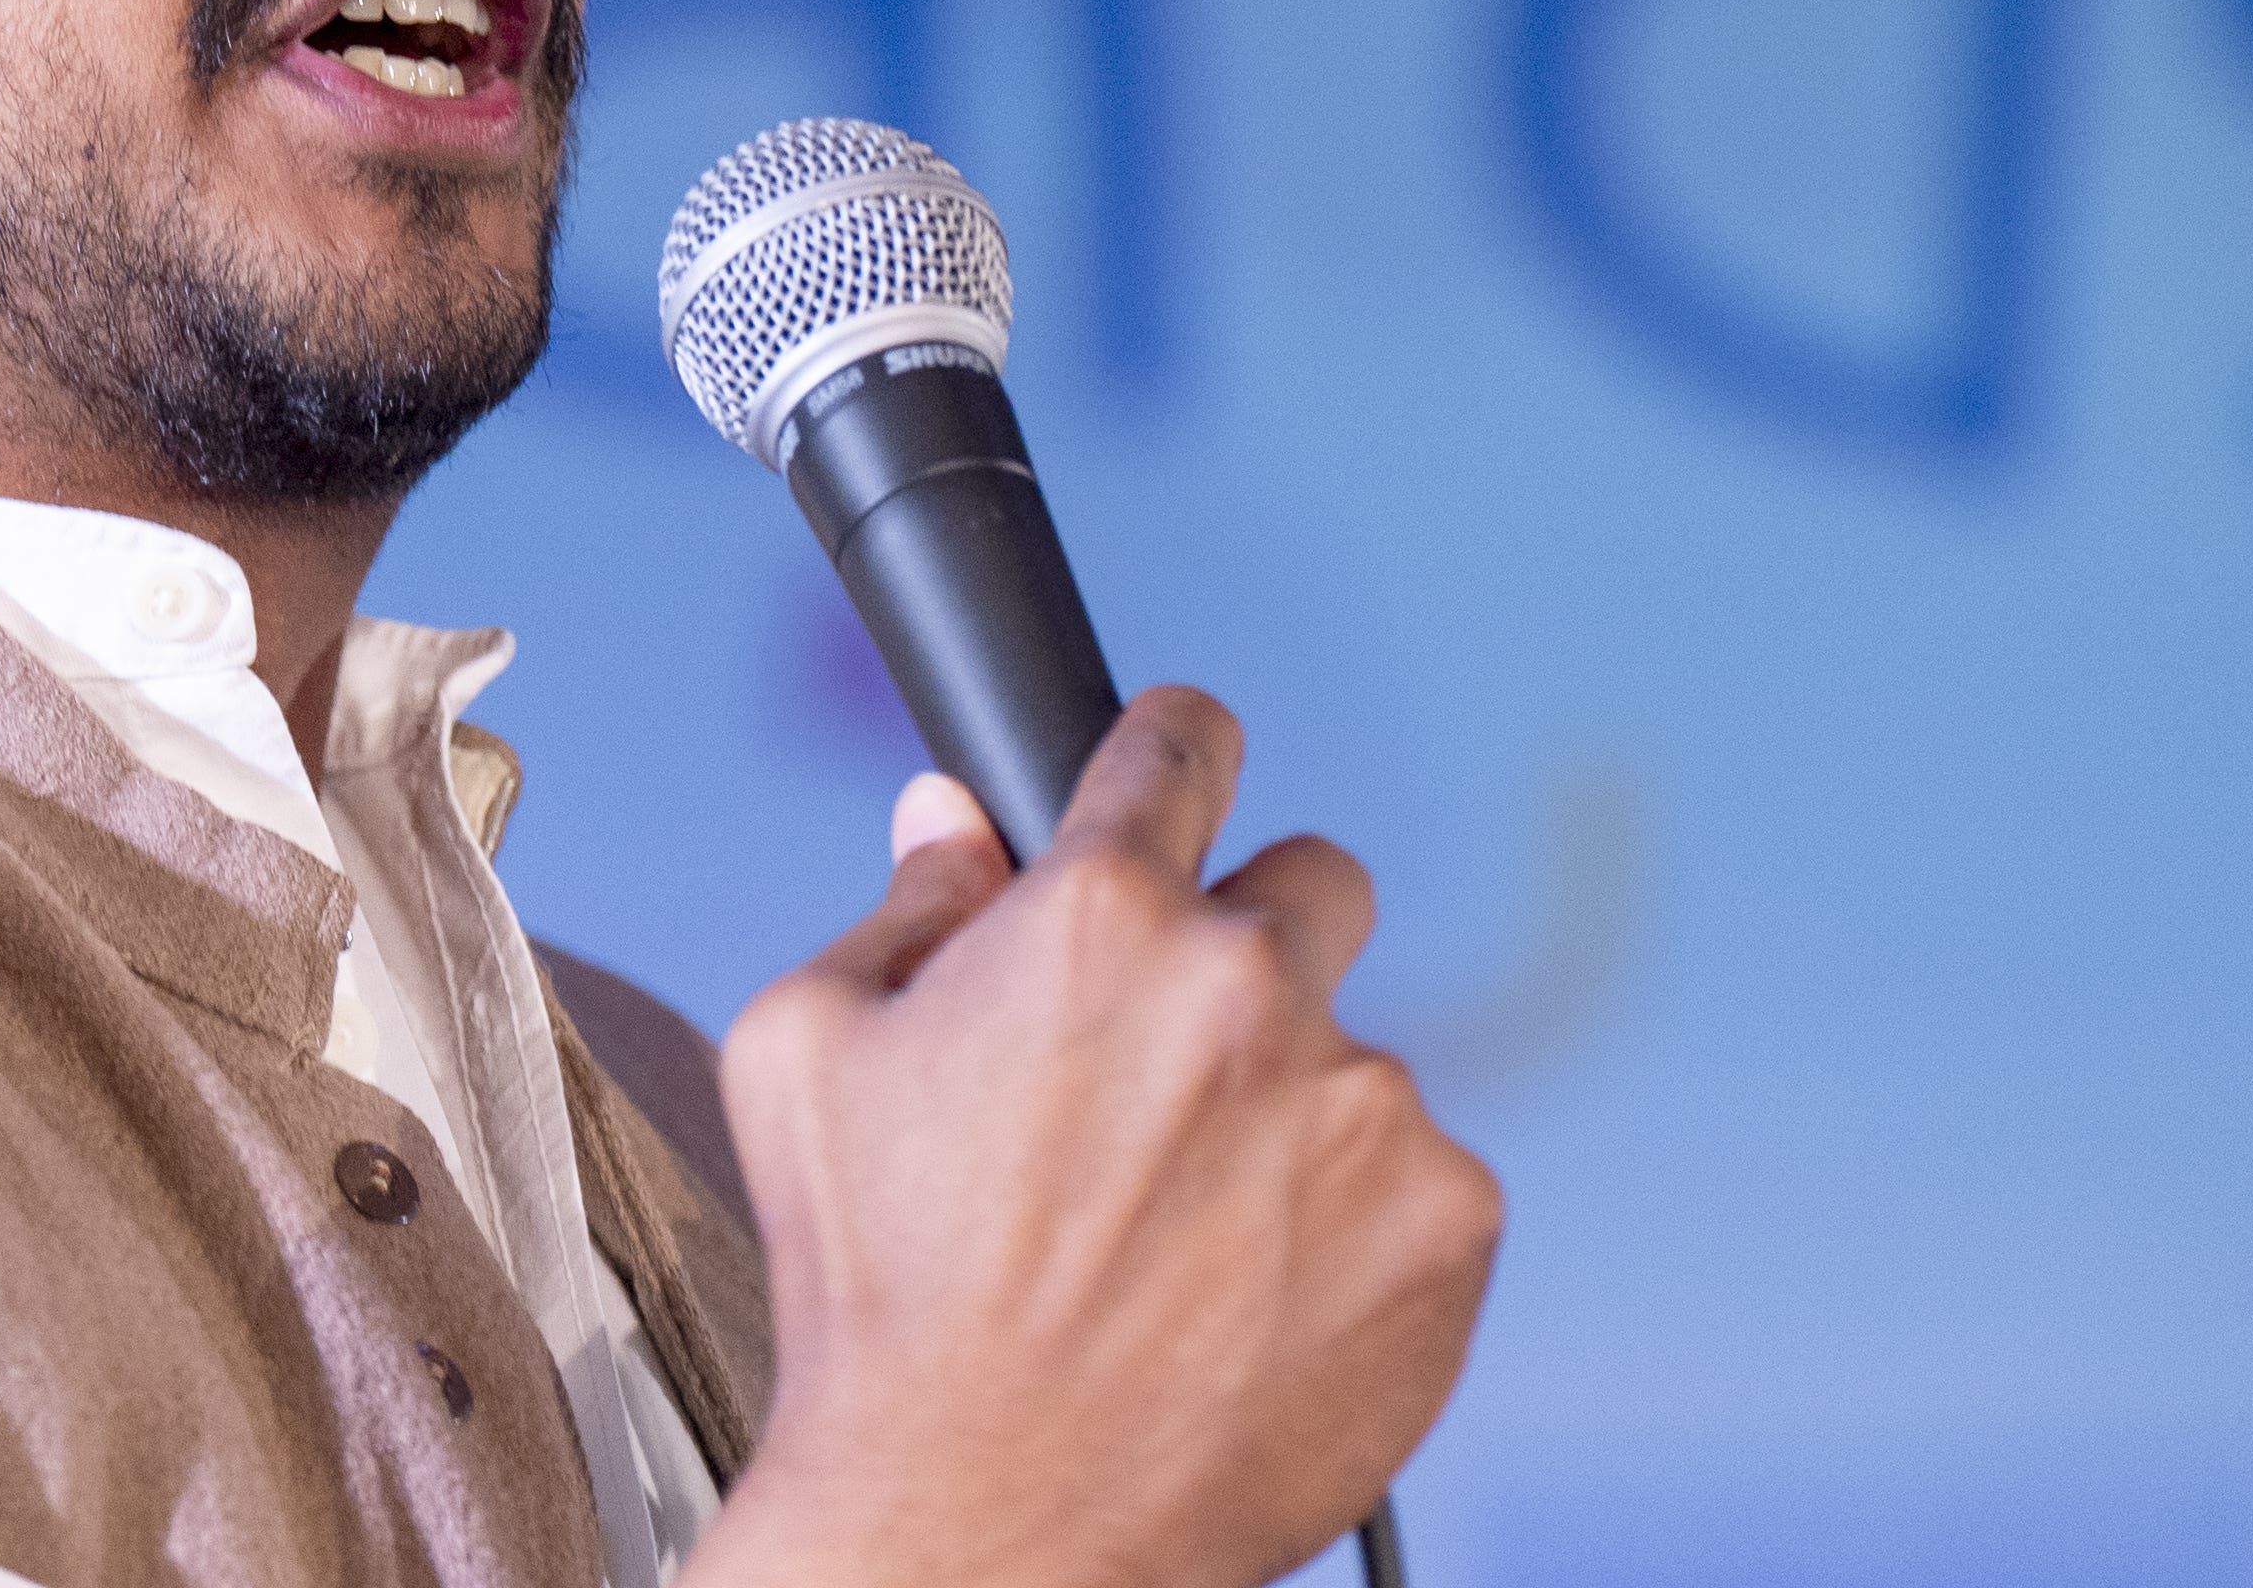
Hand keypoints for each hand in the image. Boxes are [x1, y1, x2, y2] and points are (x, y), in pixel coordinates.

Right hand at [687, 689, 1499, 1587]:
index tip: (1184, 772)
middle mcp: (1247, 986)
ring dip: (1290, 1116)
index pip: (1183, 743)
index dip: (1174, 753)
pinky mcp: (1447, 1225)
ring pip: (1354, 1060)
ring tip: (1185, 1240)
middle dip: (1251, 945)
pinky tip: (1254, 1300)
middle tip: (1174, 1067)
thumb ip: (901, 907)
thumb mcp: (804, 1061)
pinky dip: (1355, 1230)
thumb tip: (951, 818)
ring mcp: (1364, 1109)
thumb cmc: (876, 1301)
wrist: (986, 1526)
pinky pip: (1421, 1183)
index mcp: (1096, 917)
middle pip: (1311, 883)